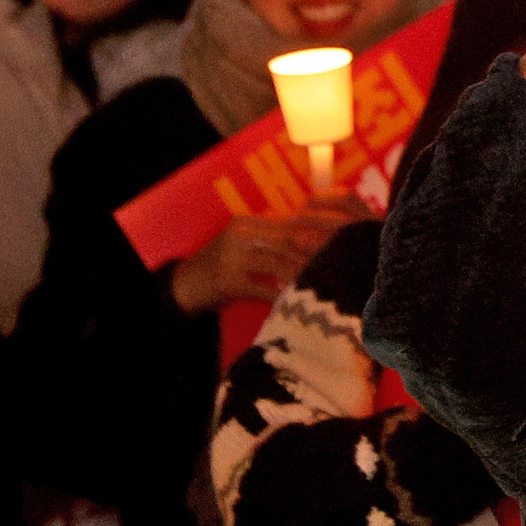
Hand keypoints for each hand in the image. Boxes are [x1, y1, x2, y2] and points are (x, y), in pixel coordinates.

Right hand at [170, 199, 364, 311]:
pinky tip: (294, 303)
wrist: (186, 286)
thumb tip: (318, 241)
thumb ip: (275, 240)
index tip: (340, 246)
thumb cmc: (226, 265)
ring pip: (277, 265)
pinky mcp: (226, 281)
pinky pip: (261, 289)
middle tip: (339, 266)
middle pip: (287, 242)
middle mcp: (240, 233)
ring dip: (300, 276)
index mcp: (248, 222)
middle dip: (314, 255)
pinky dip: (279, 296)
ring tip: (321, 284)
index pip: (290, 225)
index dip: (315, 236)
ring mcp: (231, 257)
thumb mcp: (247, 244)